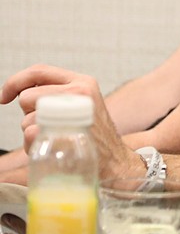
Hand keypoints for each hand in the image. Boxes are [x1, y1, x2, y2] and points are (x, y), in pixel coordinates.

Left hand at [2, 64, 141, 179]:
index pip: (39, 71)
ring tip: (55, 138)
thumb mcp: (81, 106)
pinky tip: (53, 147)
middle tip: (47, 125)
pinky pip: (30, 133)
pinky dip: (34, 144)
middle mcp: (79, 90)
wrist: (114, 162)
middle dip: (28, 114)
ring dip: (32, 131)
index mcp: (82, 82)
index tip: (4, 97)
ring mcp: (73, 109)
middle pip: (27, 96)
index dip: (15, 82)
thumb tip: (19, 94)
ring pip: (26, 117)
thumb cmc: (94, 137)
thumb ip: (57, 95)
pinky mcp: (65, 129)